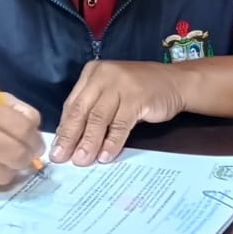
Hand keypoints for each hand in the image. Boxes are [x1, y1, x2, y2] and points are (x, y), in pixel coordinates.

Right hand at [0, 94, 43, 191]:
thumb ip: (17, 110)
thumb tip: (37, 129)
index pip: (24, 129)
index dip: (36, 140)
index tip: (35, 144)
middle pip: (18, 156)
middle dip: (27, 158)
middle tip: (24, 156)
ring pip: (6, 175)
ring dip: (10, 170)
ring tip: (1, 161)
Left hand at [52, 61, 187, 165]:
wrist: (175, 82)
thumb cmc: (140, 90)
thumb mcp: (111, 93)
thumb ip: (93, 109)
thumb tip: (71, 140)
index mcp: (92, 73)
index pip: (72, 104)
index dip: (64, 129)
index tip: (56, 150)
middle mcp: (104, 75)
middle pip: (82, 111)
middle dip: (70, 137)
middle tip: (62, 158)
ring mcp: (121, 85)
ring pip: (99, 118)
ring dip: (89, 142)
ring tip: (82, 160)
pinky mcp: (137, 97)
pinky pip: (120, 124)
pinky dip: (112, 142)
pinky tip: (106, 156)